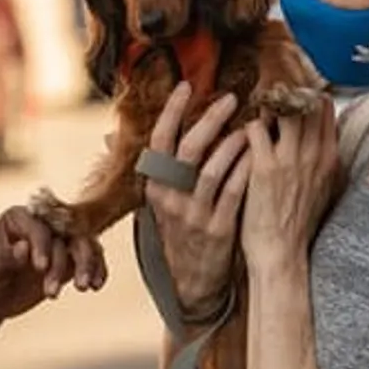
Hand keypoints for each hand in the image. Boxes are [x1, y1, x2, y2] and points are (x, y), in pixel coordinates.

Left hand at [0, 206, 106, 324]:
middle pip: (67, 233)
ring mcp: (57, 241)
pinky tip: (97, 286)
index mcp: (18, 218)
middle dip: (70, 259)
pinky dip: (97, 270)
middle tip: (65, 288)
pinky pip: (90, 259)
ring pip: (83, 244)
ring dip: (87, 265)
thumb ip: (5, 258)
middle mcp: (42, 225)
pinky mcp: (69, 259)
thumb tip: (23, 248)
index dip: (42, 245)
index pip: (38, 227)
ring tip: (85, 288)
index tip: (40, 268)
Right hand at [145, 81, 252, 313]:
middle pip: (187, 151)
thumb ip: (150, 167)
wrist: (191, 283)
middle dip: (209, 120)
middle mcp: (170, 199)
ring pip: (212, 170)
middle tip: (231, 98)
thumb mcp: (158, 201)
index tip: (186, 86)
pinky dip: (245, 170)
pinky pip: (233, 193)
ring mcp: (193, 216)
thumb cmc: (179, 232)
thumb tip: (110, 134)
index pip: (159, 142)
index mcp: (155, 187)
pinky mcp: (218, 230)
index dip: (171, 112)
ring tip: (250, 124)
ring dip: (232, 143)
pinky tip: (257, 153)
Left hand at [241, 96, 338, 269]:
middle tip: (268, 84)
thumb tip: (315, 136)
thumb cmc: (296, 222)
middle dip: (287, 87)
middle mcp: (313, 154)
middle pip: (306, 101)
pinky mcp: (264, 168)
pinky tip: (238, 130)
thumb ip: (319, 159)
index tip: (291, 88)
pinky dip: (246, 124)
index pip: (325, 108)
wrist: (281, 253)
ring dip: (265, 101)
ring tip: (252, 101)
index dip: (307, 92)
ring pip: (283, 107)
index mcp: (328, 158)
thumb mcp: (321, 187)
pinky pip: (256, 128)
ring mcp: (290, 159)